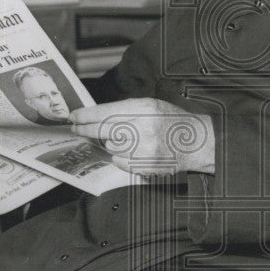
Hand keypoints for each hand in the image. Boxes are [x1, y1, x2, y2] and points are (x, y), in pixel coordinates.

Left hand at [69, 98, 214, 175]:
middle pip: (102, 129)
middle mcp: (143, 126)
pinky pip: (119, 161)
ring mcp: (144, 147)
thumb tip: (95, 116)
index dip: (86, 115)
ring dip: (111, 144)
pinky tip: (133, 151)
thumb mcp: (151, 105)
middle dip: (85, 129)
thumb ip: (125, 110)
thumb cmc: (171, 122)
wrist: (196, 142)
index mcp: (144, 107)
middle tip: (76, 129)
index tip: (73, 116)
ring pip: (111, 146)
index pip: (106, 111)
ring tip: (127, 139)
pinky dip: (120, 157)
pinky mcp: (145, 164)